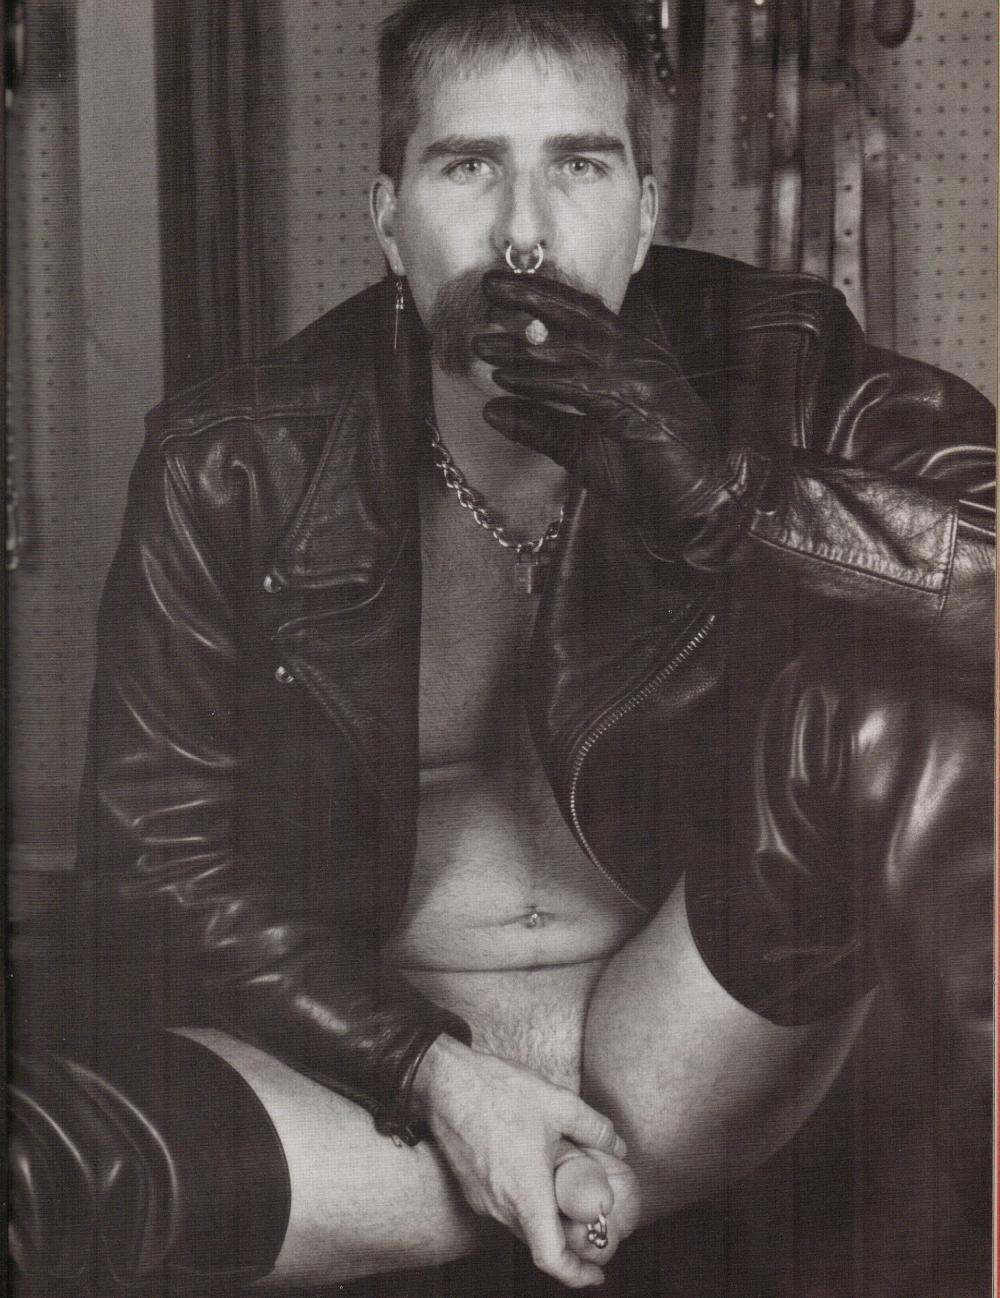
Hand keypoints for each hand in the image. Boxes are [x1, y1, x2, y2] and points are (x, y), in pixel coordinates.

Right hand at [412, 1035, 627, 1287]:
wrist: (444, 1082)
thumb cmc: (497, 1092)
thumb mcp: (558, 1102)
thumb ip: (594, 1127)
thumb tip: (617, 1145)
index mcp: (525, 1193)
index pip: (550, 1257)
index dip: (576, 1274)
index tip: (596, 1275)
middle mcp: (501, 1205)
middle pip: (539, 1241)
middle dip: (567, 1240)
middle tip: (590, 1221)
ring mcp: (483, 1198)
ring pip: (522, 1221)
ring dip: (545, 1214)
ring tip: (564, 1185)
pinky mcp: (472, 1187)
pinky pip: (505, 1206)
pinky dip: (525, 1199)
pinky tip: (535, 1167)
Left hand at [474, 271, 768, 569]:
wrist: (692, 510)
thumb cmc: (646, 478)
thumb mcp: (579, 447)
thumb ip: (540, 425)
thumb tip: (491, 410)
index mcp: (634, 358)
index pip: (587, 315)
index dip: (545, 297)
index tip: (500, 290)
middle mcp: (642, 358)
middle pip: (583, 315)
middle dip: (534, 297)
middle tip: (488, 285)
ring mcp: (645, 378)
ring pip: (578, 348)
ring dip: (526, 345)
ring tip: (483, 343)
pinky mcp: (640, 405)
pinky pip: (579, 386)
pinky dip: (540, 381)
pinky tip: (507, 379)